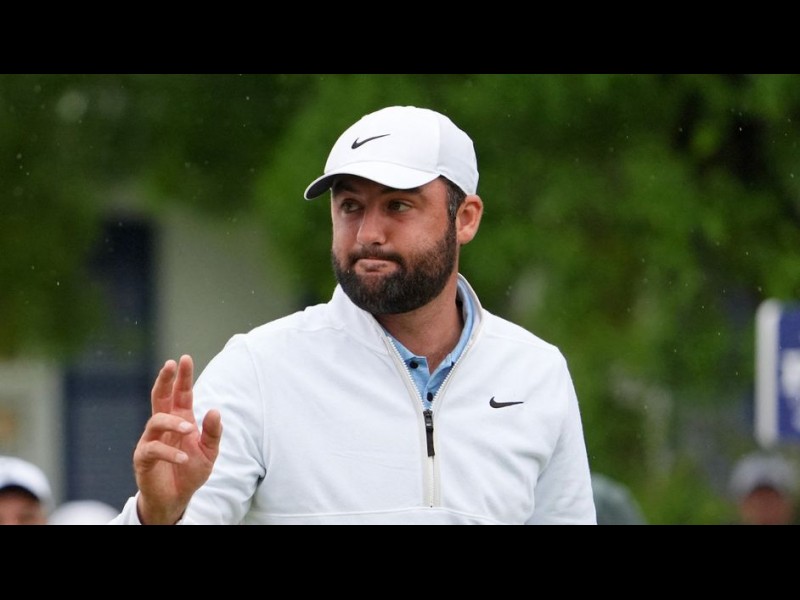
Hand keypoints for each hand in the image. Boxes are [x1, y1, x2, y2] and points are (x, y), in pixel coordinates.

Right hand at [132, 355, 222, 523]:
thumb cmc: (191, 471)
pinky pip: (153, 449)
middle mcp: (164, 426)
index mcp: (180, 420)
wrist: (176, 499)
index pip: (180, 394)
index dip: (182, 377)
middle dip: (164, 380)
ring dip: (173, 423)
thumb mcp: (209, 452)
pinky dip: (169, 452)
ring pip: (156, 421)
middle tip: (170, 364)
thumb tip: (214, 410)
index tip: (184, 358)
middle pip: (159, 397)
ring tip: (189, 430)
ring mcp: (151, 440)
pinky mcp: (143, 458)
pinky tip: (183, 458)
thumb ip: (213, 433)